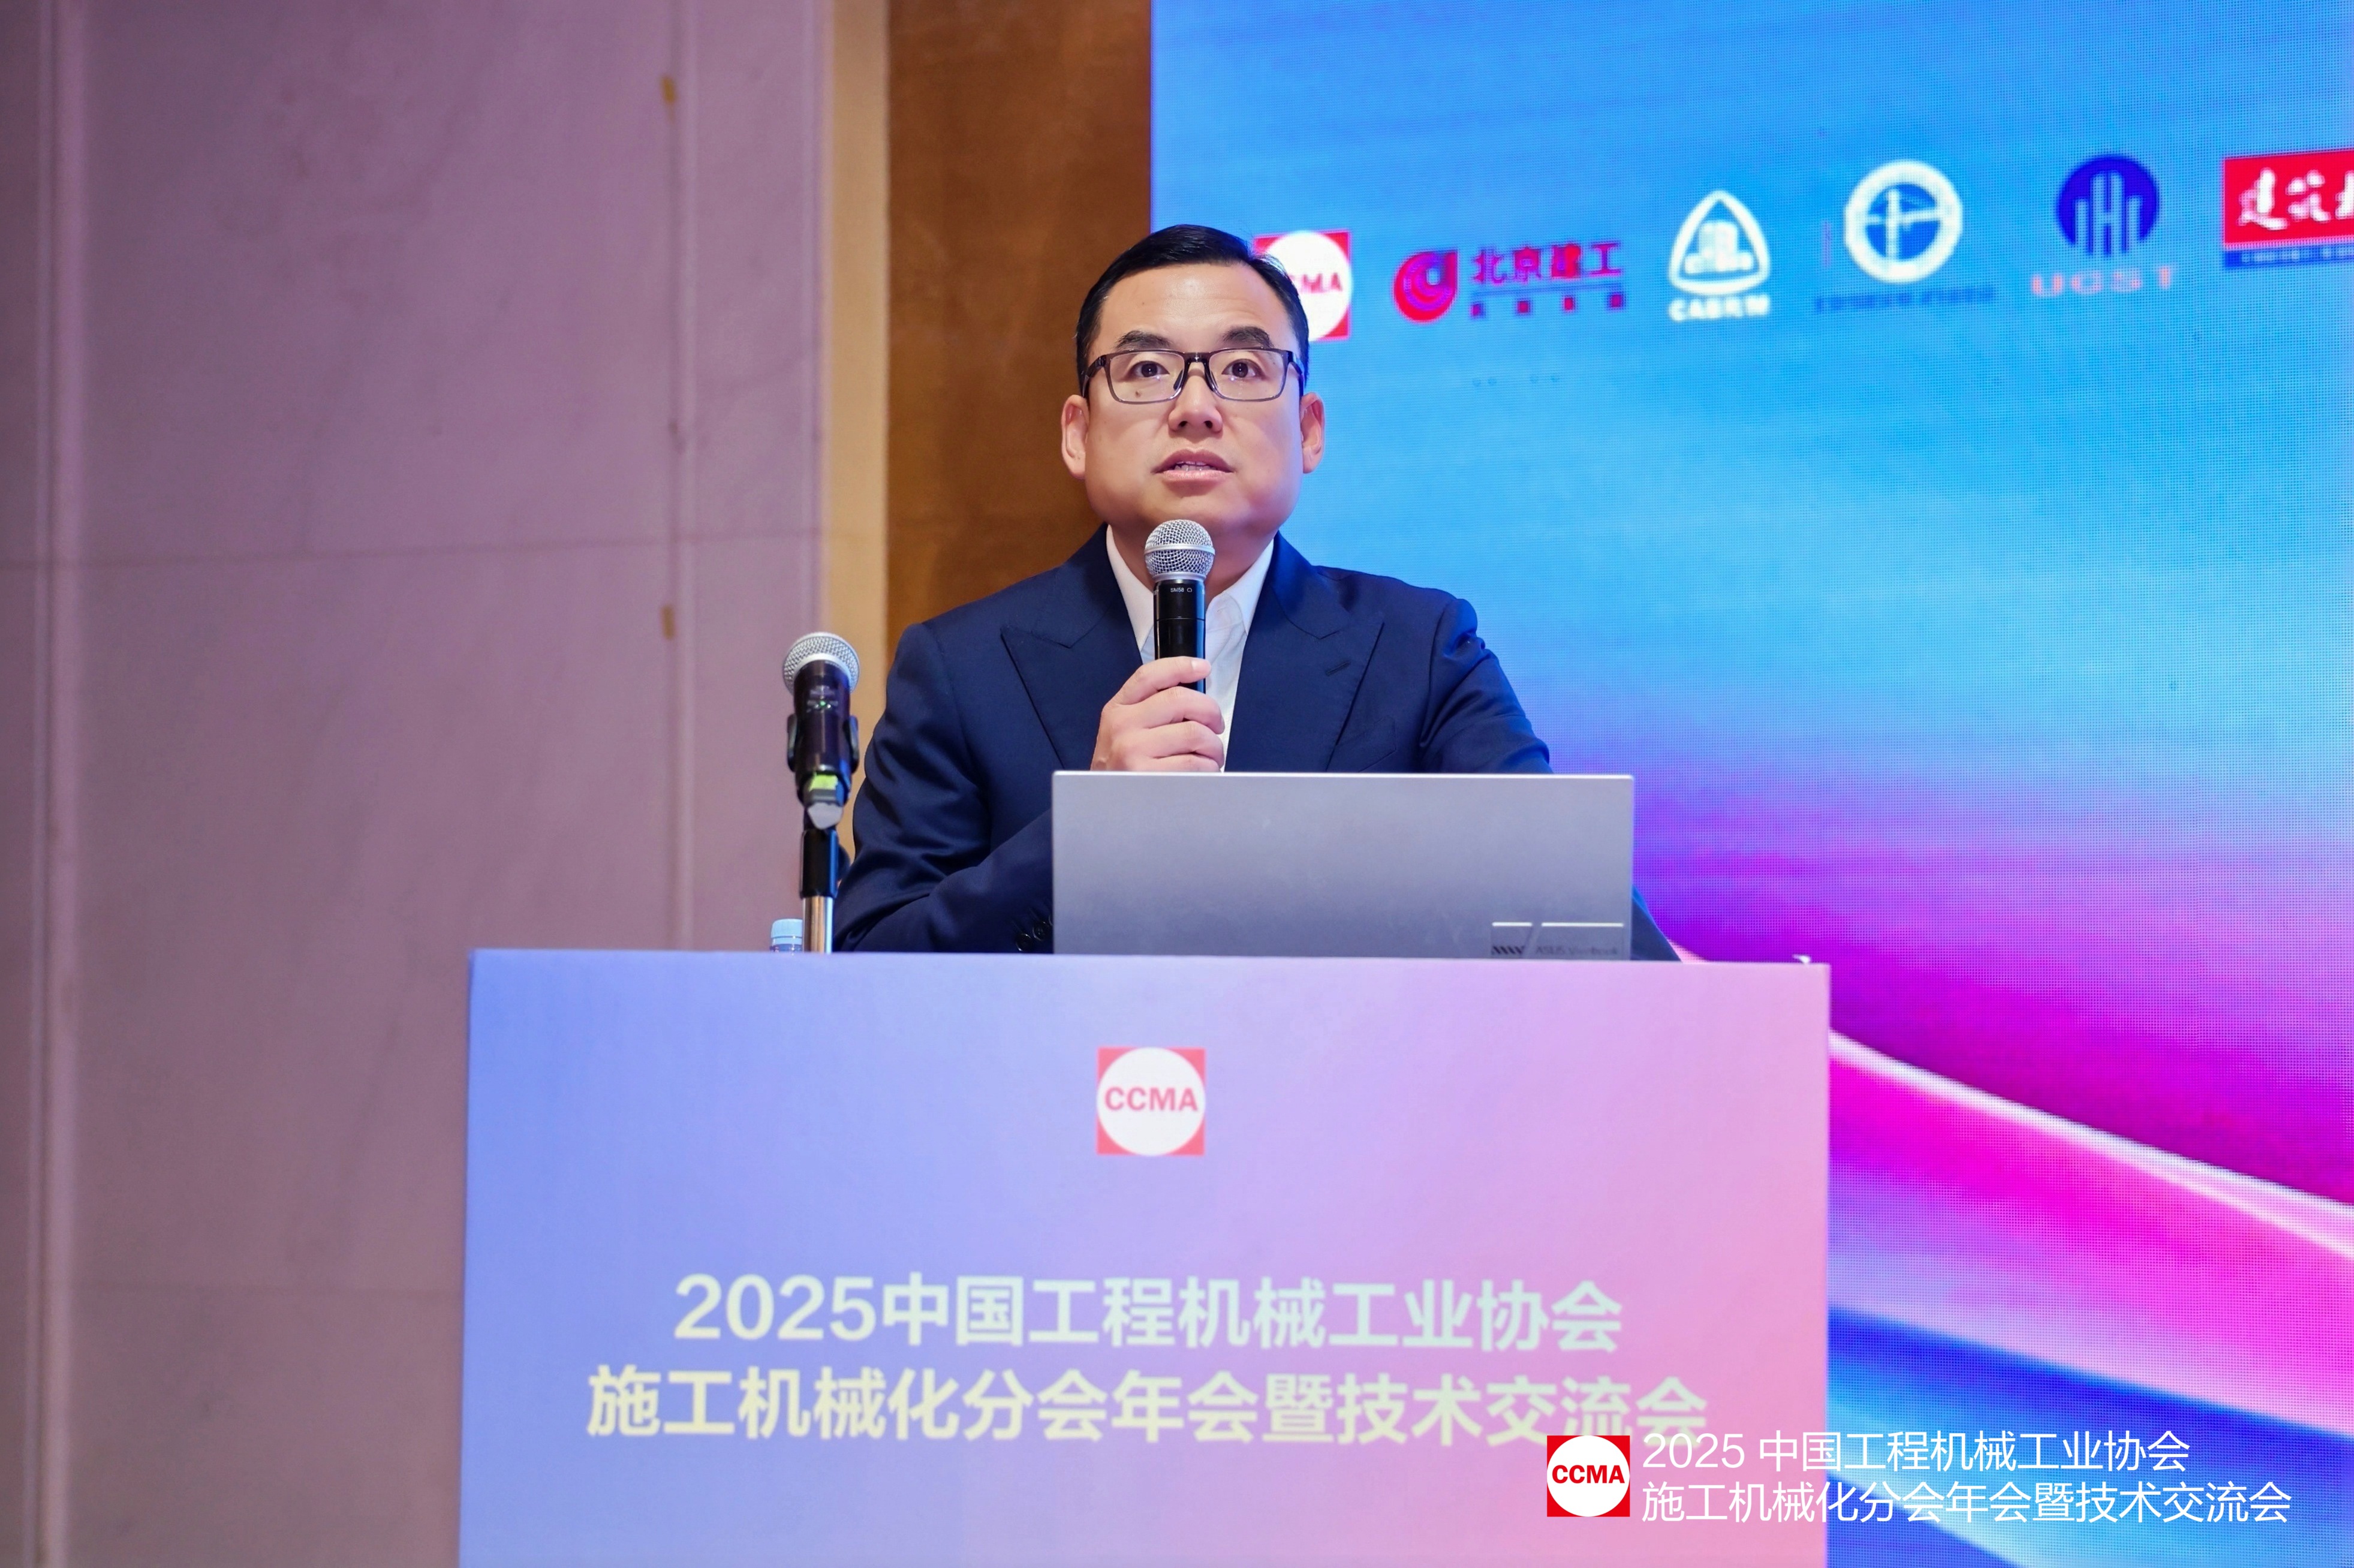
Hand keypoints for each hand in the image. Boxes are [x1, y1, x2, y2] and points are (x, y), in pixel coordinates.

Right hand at [1091, 658, 1222, 771]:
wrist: (1106, 806)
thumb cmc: (1123, 769)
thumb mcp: (1124, 731)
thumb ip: (1152, 709)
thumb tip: (1197, 696)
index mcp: (1117, 709)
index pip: (1150, 676)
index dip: (1180, 666)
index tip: (1202, 668)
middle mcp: (1122, 726)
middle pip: (1180, 699)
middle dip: (1210, 711)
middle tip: (1216, 725)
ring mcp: (1132, 751)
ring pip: (1194, 733)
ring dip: (1214, 745)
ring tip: (1211, 756)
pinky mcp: (1148, 776)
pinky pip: (1196, 764)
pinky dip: (1209, 768)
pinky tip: (1202, 772)